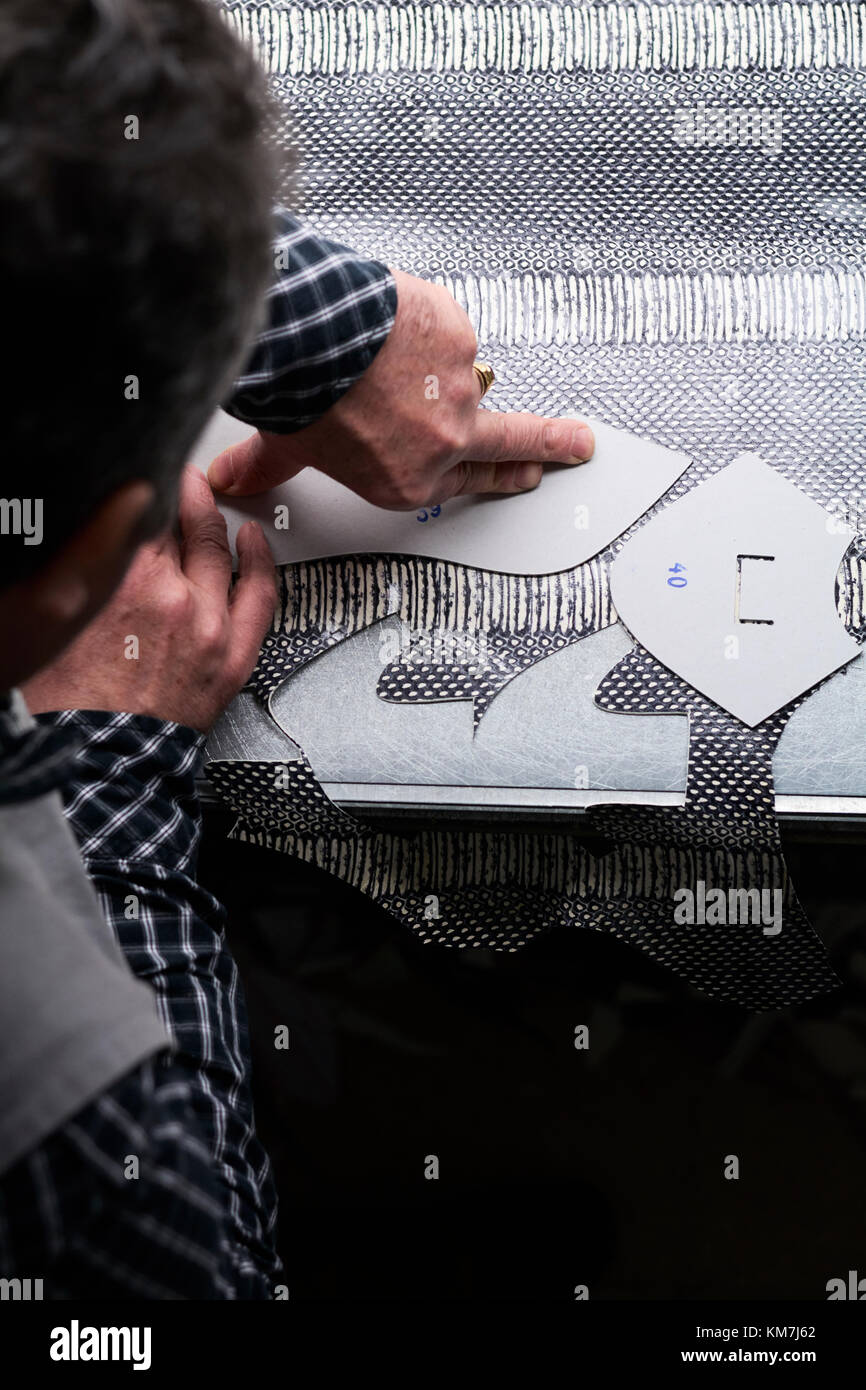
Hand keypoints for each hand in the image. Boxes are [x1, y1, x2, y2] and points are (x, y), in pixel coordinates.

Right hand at [22, 469, 275, 731]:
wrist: (103, 763)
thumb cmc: (73, 703)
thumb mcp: (59, 618)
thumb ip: (81, 572)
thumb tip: (88, 544)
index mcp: (122, 583)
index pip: (142, 513)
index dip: (143, 492)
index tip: (144, 480)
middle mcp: (172, 597)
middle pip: (182, 526)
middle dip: (177, 499)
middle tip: (175, 482)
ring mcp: (210, 625)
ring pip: (218, 551)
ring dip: (213, 519)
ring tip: (206, 500)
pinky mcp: (234, 655)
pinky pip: (260, 595)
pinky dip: (260, 561)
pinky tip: (255, 542)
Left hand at [208, 268, 594, 507]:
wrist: (309, 340)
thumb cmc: (302, 400)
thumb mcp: (285, 448)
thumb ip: (268, 467)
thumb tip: (233, 480)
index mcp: (409, 481)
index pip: (468, 484)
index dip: (499, 476)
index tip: (525, 470)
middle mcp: (442, 444)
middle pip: (509, 443)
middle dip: (552, 445)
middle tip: (579, 443)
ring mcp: (458, 391)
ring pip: (457, 372)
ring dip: (429, 357)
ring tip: (385, 347)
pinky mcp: (458, 339)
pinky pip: (444, 330)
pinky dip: (421, 323)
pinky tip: (388, 321)